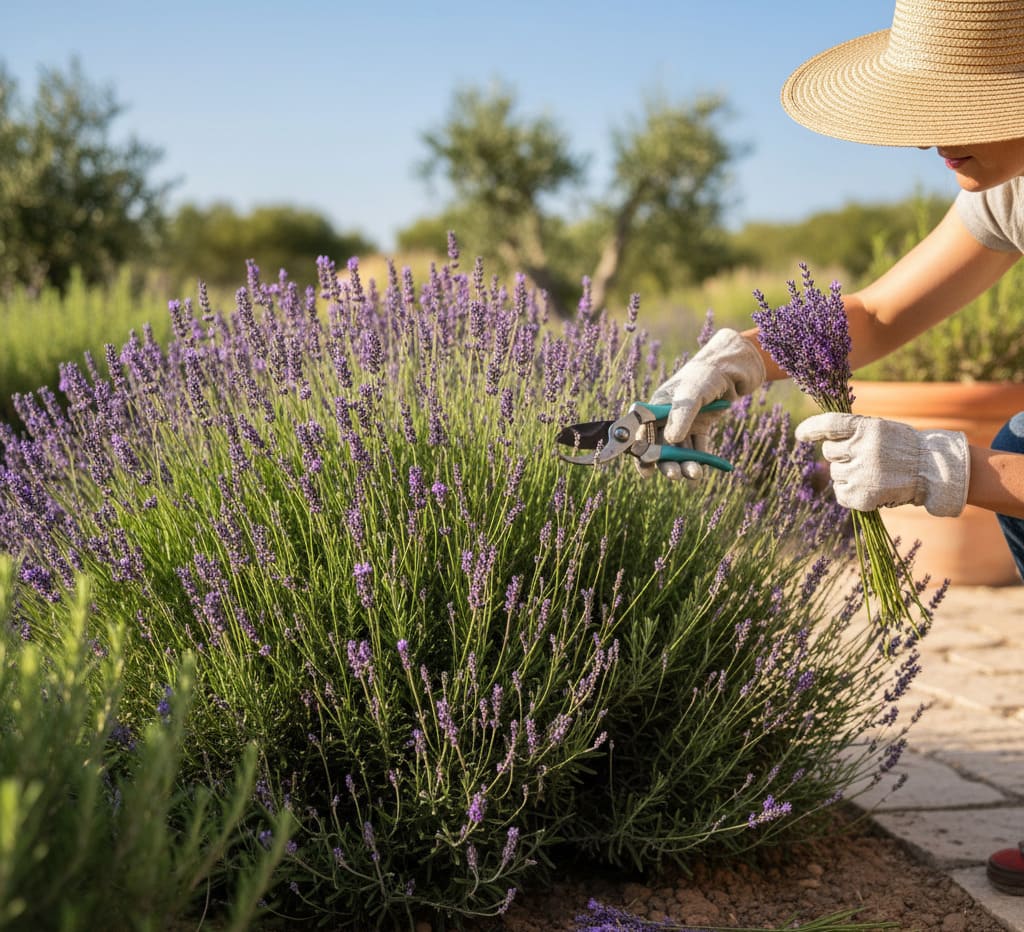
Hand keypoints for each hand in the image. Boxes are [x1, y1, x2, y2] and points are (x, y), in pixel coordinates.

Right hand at [640, 328, 765, 480]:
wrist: (731, 370)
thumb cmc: (704, 375)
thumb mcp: (690, 394)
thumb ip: (681, 416)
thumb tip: (670, 440)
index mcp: (656, 408)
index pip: (643, 434)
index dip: (641, 453)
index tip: (646, 470)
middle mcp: (667, 419)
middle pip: (661, 447)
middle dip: (666, 463)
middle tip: (674, 475)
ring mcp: (684, 425)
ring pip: (680, 451)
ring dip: (684, 465)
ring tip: (694, 475)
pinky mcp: (701, 429)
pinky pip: (698, 449)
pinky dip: (699, 461)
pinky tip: (699, 474)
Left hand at [795, 412, 969, 516]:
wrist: (931, 471)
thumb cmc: (902, 447)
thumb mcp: (880, 429)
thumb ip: (853, 432)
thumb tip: (821, 439)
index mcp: (866, 428)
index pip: (829, 424)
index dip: (811, 428)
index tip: (800, 434)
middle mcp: (861, 449)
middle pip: (829, 453)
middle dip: (840, 455)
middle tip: (862, 457)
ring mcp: (861, 474)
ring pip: (835, 473)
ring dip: (846, 473)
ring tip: (871, 473)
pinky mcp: (862, 496)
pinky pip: (840, 494)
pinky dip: (848, 492)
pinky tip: (867, 487)